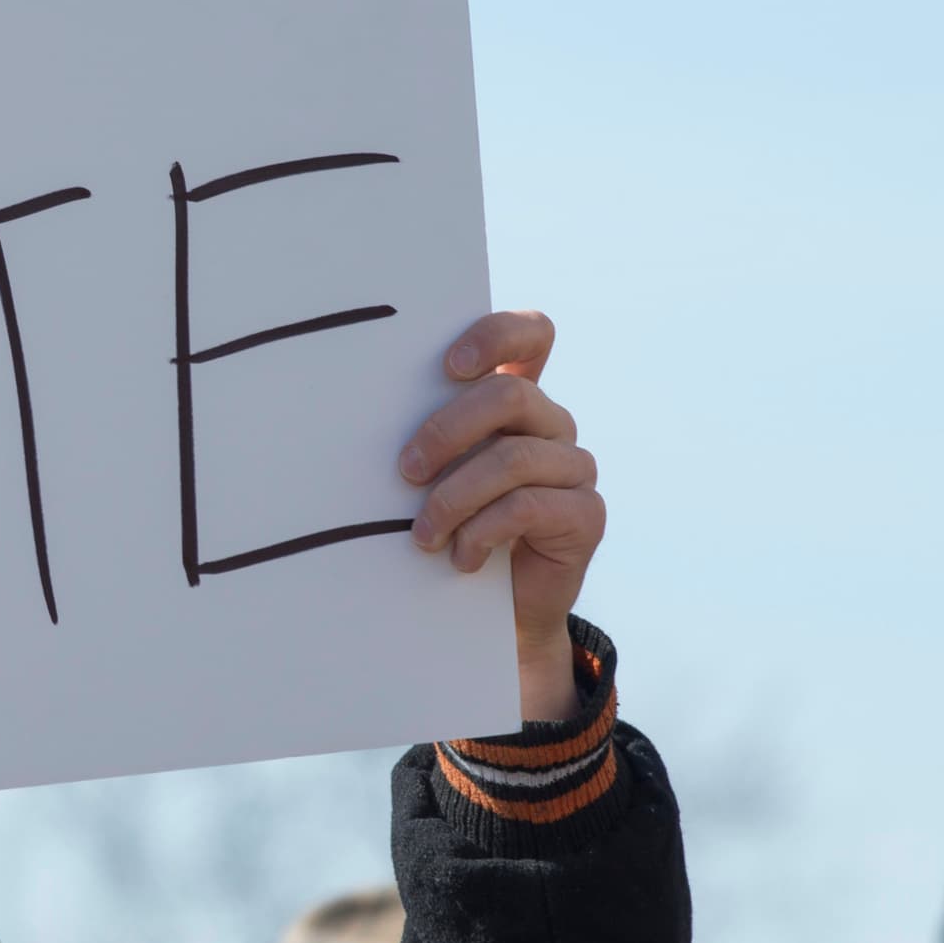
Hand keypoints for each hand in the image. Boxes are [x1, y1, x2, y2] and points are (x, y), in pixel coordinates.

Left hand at [397, 312, 599, 722]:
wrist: (494, 609)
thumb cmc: (451, 528)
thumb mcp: (434, 475)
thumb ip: (426, 438)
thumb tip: (358, 412)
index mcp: (518, 398)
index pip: (532, 334)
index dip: (496, 335)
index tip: (448, 365)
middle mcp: (553, 424)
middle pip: (510, 395)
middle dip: (446, 430)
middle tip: (405, 471)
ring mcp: (575, 468)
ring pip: (513, 458)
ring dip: (454, 497)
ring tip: (422, 535)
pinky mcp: (586, 514)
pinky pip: (527, 506)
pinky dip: (482, 531)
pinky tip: (461, 558)